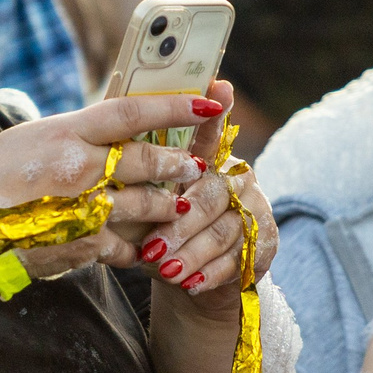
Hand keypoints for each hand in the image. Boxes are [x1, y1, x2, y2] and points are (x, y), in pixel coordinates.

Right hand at [0, 93, 215, 279]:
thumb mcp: (28, 139)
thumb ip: (73, 131)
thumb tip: (112, 117)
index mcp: (64, 134)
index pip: (131, 111)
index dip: (174, 106)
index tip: (206, 102)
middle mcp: (79, 169)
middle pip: (147, 160)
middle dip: (177, 164)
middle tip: (193, 166)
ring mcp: (84, 210)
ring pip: (147, 204)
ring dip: (168, 205)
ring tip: (178, 205)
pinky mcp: (85, 246)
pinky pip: (127, 245)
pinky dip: (137, 245)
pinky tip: (144, 245)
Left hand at [130, 80, 275, 315]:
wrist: (190, 276)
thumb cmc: (160, 229)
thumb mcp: (146, 204)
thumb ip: (139, 180)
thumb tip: (109, 162)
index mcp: (206, 160)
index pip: (209, 133)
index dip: (214, 113)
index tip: (220, 89)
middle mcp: (235, 177)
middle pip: (212, 193)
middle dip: (181, 223)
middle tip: (152, 247)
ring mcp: (254, 208)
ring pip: (224, 230)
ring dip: (191, 253)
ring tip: (164, 270)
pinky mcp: (264, 242)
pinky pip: (239, 258)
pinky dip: (209, 274)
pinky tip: (189, 284)